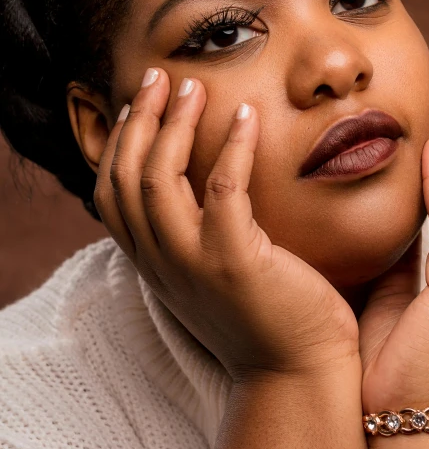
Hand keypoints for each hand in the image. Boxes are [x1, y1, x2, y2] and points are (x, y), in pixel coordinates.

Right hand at [94, 68, 361, 382]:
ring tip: (194, 87)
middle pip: (126, 178)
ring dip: (173, 125)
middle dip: (139, 121)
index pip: (112, 193)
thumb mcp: (211, 271)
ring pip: (159, 179)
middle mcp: (160, 262)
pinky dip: (231, 147)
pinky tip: (247, 116)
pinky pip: (223, 189)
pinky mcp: (234, 261)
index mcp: (152, 263)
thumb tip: (200, 185)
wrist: (297, 371)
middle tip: (159, 77)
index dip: (121, 142)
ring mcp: (192, 263)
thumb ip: (194, 232)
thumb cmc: (264, 314)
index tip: (142, 103)